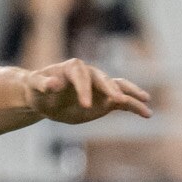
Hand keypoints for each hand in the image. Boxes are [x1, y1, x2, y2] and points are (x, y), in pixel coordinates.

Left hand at [22, 59, 152, 126]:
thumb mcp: (35, 86)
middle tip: (118, 100)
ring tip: (145, 101)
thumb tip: (53, 84)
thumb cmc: (37, 89)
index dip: (83, 90)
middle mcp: (90, 74)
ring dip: (131, 94)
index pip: (81, 77)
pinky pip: (123, 101)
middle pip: (103, 79)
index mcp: (72, 68)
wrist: (44, 97)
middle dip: (110, 89)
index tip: (84, 106)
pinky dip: (134, 106)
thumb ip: (43, 84)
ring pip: (119, 87)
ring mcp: (100, 87)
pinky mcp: (106, 100)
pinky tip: (147, 112)